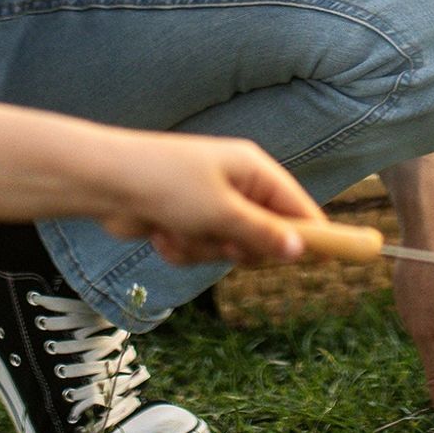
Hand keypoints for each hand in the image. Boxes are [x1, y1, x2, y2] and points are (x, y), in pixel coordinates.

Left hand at [85, 130, 321, 265]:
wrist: (105, 183)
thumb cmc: (166, 184)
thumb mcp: (221, 212)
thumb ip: (261, 233)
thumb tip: (300, 250)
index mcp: (252, 170)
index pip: (297, 205)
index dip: (313, 235)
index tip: (328, 263)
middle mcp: (235, 185)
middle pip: (264, 235)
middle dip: (241, 247)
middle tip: (225, 242)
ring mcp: (209, 205)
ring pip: (228, 250)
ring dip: (204, 250)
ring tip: (180, 231)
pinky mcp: (185, 222)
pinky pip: (200, 251)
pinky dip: (182, 249)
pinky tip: (161, 234)